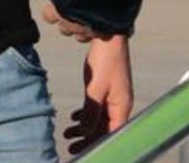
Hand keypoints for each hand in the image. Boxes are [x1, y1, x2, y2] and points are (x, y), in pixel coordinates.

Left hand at [15, 0, 104, 42]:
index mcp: (57, 11)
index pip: (48, 16)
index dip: (51, 9)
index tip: (55, 1)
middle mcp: (71, 24)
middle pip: (63, 27)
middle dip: (65, 19)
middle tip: (71, 5)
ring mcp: (88, 30)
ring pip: (79, 34)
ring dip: (80, 26)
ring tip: (86, 12)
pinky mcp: (104, 31)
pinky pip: (97, 35)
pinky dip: (97, 29)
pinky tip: (100, 17)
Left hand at [67, 34, 132, 156]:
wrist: (108, 36)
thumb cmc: (106, 59)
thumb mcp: (96, 87)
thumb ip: (91, 111)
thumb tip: (87, 132)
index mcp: (121, 107)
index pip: (110, 134)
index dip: (96, 145)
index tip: (80, 151)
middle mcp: (119, 105)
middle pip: (104, 130)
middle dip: (87, 139)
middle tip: (70, 147)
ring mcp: (113, 98)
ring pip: (99, 120)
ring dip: (84, 128)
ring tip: (67, 133)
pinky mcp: (106, 90)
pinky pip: (97, 109)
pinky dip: (86, 115)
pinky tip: (74, 118)